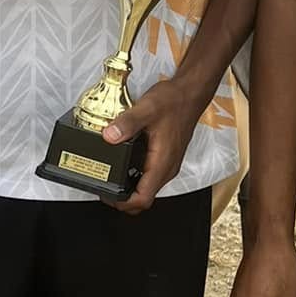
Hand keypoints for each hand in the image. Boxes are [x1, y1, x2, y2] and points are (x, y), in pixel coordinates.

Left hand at [101, 75, 203, 213]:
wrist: (190, 93)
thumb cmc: (175, 102)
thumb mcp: (147, 108)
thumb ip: (127, 123)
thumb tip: (109, 136)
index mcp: (162, 162)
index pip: (143, 199)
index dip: (123, 203)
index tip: (107, 195)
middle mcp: (166, 167)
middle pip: (144, 198)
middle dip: (123, 199)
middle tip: (105, 188)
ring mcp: (167, 163)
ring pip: (147, 187)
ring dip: (129, 188)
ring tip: (110, 178)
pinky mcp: (166, 157)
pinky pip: (149, 175)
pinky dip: (135, 176)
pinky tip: (124, 163)